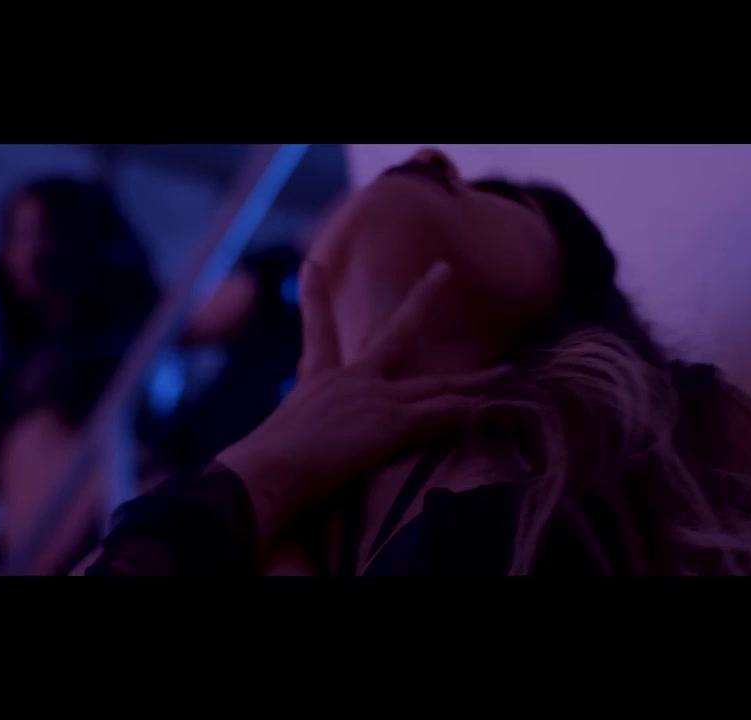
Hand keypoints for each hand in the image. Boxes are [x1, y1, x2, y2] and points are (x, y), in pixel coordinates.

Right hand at [218, 260, 504, 548]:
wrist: (268, 469)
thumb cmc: (258, 467)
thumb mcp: (270, 438)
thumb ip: (279, 435)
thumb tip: (242, 461)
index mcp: (317, 379)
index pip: (318, 330)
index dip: (314, 297)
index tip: (312, 264)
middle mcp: (351, 380)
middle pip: (397, 332)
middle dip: (425, 299)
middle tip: (444, 270)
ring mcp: (375, 399)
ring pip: (438, 386)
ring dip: (475, 383)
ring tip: (508, 372)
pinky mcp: (390, 425)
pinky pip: (440, 418)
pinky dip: (468, 414)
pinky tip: (495, 408)